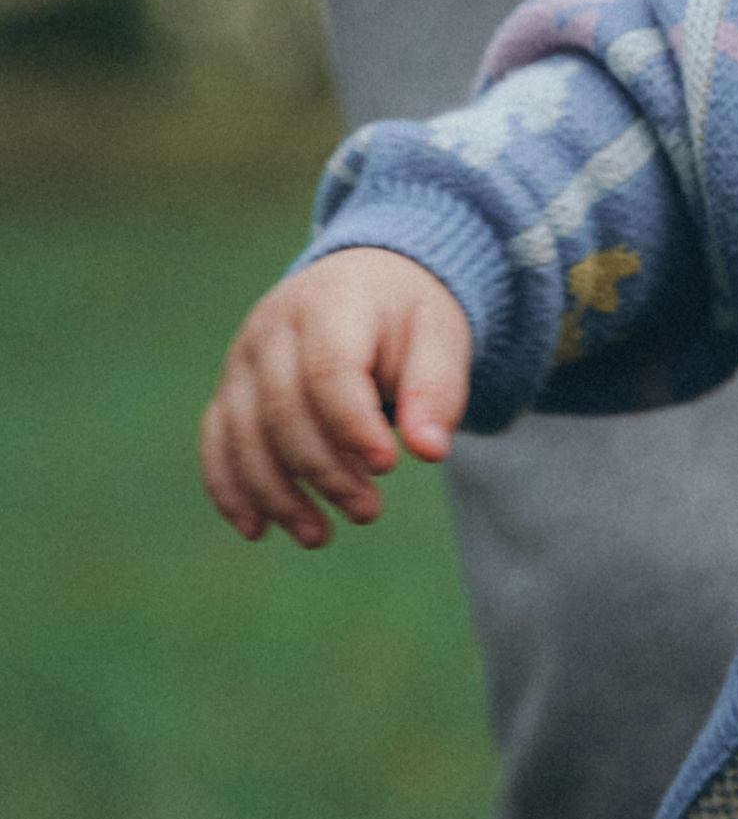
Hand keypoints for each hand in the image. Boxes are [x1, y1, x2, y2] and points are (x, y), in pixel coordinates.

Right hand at [199, 252, 472, 548]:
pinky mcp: (231, 389)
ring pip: (242, 433)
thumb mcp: (440, 338)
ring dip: (276, 493)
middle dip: (323, 471)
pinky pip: (216, 441)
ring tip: (319, 536)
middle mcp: (273, 328)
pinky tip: (257, 529)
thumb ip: (436, 390)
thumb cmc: (407, 316)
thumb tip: (430, 451)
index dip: (353, 425)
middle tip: (369, 512)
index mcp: (331, 303)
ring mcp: (243, 359)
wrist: (363, 281)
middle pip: (282, 410)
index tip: (389, 466)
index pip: (328, 370)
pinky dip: (230, 487)